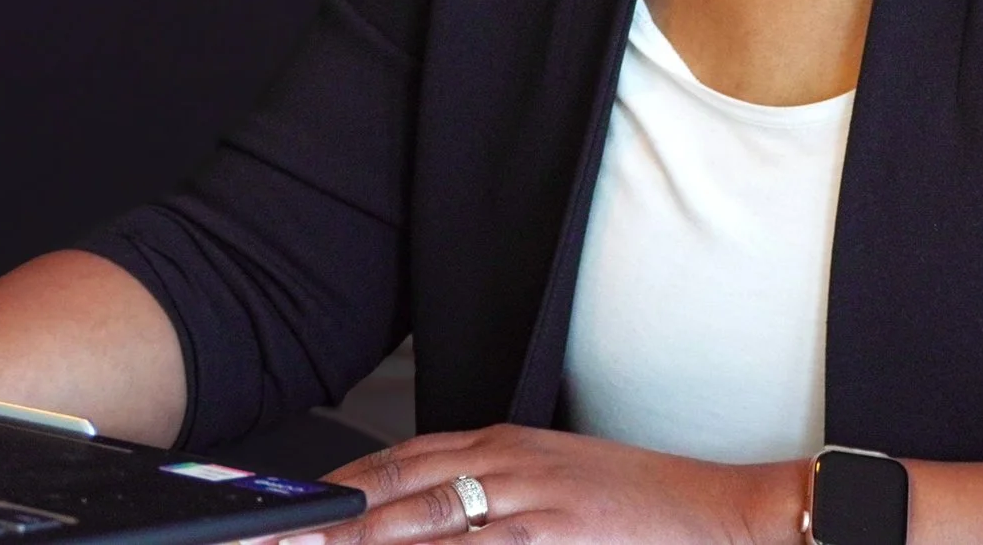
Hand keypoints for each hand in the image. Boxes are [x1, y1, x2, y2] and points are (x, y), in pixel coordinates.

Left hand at [252, 424, 804, 544]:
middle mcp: (505, 469)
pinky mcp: (548, 540)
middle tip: (263, 539)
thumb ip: (490, 492)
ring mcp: (524, 509)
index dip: (336, 490)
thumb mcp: (555, 479)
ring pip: (414, 529)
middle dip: (321, 521)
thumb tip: (424, 512)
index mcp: (504, 447)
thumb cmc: (638, 505)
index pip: (397, 462)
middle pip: (390, 494)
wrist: (719, 515)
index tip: (282, 512)